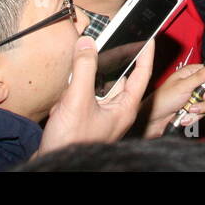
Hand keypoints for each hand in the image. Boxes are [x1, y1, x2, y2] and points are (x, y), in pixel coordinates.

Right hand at [38, 36, 153, 155]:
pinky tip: (64, 96)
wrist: (54, 165)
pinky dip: (75, 94)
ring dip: (88, 80)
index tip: (149, 39)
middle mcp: (117, 113)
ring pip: (100, 89)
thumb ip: (84, 69)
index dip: (146, 55)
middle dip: (112, 63)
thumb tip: (87, 44)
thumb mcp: (78, 100)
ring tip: (82, 66)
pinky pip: (85, 99)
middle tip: (109, 44)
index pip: (142, 75)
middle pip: (120, 79)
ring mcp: (102, 118)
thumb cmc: (72, 142)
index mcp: (124, 108)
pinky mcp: (87, 121)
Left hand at [141, 61, 204, 138]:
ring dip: (199, 110)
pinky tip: (185, 117)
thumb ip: (201, 76)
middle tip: (201, 99)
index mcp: (191, 73)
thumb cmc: (162, 100)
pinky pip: (202, 113)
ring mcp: (194, 98)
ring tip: (188, 110)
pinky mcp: (192, 109)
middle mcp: (194, 84)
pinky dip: (194, 117)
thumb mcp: (183, 86)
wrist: (153, 120)